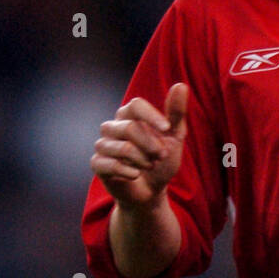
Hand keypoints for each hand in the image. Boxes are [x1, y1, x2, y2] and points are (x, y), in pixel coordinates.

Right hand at [90, 83, 188, 207]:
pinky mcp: (97, 164)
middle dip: (151, 145)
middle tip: (161, 156)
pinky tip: (136, 174)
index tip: (167, 129)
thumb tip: (181, 85)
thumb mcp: (174, 137)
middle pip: (130, 127)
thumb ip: (176, 113)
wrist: (151, 191)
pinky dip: (131, 172)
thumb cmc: (162, 160)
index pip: (136, 105)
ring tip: (149, 166)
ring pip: (123, 148)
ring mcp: (102, 145)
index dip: (152, 116)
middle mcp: (112, 126)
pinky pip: (112, 165)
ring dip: (144, 161)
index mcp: (129, 115)